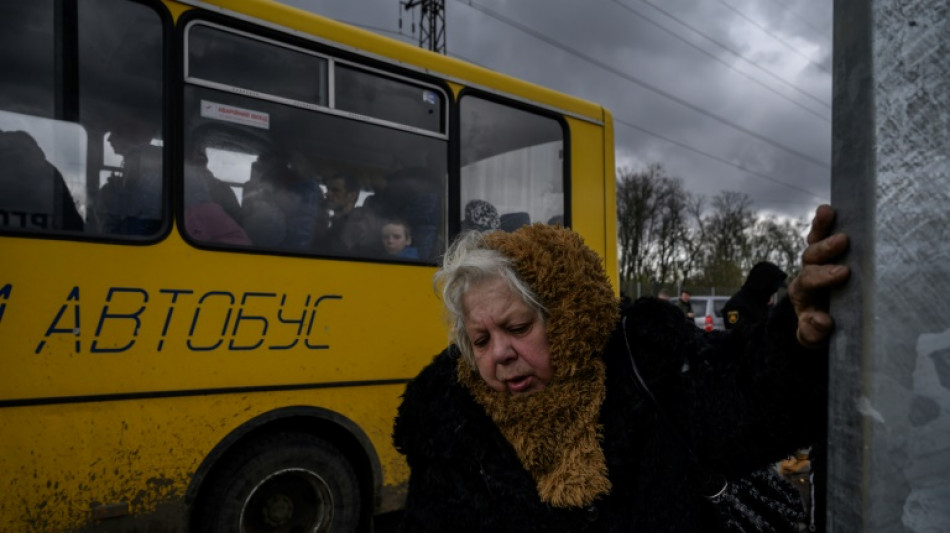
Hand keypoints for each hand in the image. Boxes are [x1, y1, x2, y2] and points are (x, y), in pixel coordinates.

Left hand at [787, 204, 850, 347]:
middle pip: (810, 258)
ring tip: (827, 211)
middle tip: (843, 242)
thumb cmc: (817, 328)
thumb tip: (820, 320)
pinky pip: (820, 235)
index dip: (823, 276)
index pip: (807, 282)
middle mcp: (806, 274)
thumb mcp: (812, 337)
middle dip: (826, 250)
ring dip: (820, 227)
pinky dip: (823, 222)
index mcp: (802, 293)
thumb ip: (813, 332)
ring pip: (813, 241)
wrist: (816, 321)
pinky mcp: (825, 254)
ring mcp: (814, 262)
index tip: (842, 273)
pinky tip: (828, 208)